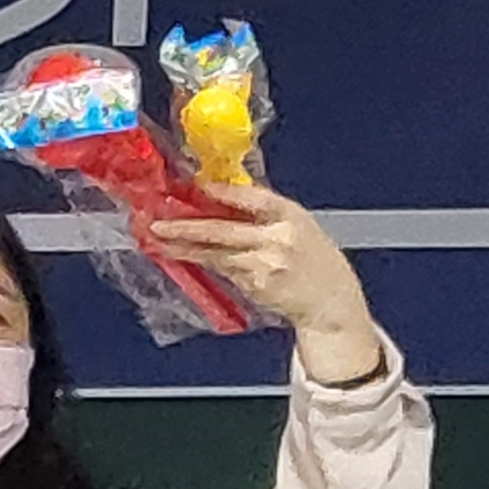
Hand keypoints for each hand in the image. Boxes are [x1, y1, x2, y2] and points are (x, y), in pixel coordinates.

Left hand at [141, 184, 386, 381]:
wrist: (330, 302)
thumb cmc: (316, 264)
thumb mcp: (300, 228)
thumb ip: (266, 214)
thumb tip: (228, 195)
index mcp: (292, 216)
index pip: (254, 198)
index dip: (224, 192)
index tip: (199, 185)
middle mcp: (278, 238)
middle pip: (224, 229)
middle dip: (187, 226)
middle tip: (158, 223)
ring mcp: (265, 264)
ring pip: (216, 253)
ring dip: (184, 248)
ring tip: (158, 242)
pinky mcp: (254, 285)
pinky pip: (221, 270)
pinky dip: (200, 262)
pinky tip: (181, 257)